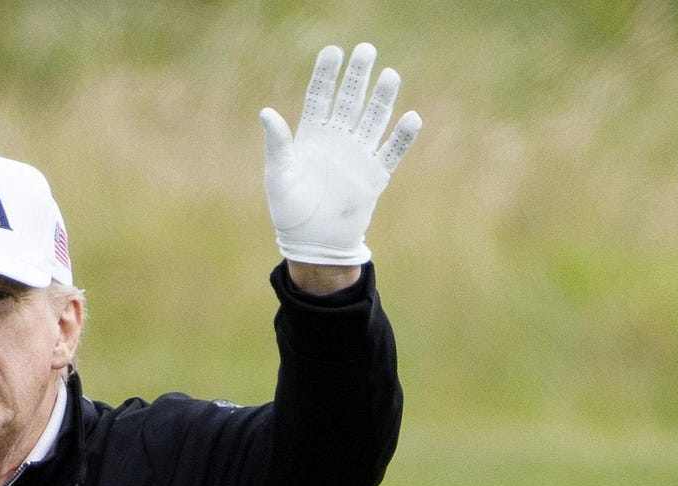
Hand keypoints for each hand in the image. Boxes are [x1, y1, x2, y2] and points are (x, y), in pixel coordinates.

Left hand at [260, 42, 421, 265]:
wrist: (313, 243)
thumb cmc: (289, 210)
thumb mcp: (278, 176)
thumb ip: (277, 144)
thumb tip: (266, 111)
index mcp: (312, 136)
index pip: (320, 96)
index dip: (326, 74)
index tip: (333, 51)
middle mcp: (337, 140)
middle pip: (350, 100)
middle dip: (358, 76)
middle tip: (366, 50)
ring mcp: (358, 155)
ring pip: (373, 119)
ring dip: (382, 98)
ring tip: (390, 75)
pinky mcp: (375, 175)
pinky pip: (392, 151)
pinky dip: (402, 137)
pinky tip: (411, 117)